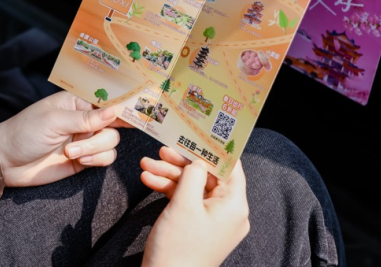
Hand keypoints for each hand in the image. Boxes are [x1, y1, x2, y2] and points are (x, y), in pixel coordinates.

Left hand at [0, 91, 131, 186]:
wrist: (6, 162)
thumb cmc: (24, 132)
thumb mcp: (55, 120)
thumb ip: (87, 118)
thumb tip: (116, 111)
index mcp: (79, 102)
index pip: (109, 100)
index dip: (124, 106)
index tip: (136, 113)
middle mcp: (86, 119)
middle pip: (115, 124)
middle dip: (100, 136)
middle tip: (79, 142)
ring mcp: (86, 139)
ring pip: (112, 142)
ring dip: (95, 149)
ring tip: (71, 153)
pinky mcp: (85, 158)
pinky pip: (106, 158)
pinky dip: (96, 160)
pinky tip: (78, 160)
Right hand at [140, 148, 249, 266]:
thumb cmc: (178, 248)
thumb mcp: (184, 204)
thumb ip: (193, 175)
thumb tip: (199, 161)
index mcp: (235, 205)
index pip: (230, 167)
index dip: (212, 149)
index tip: (196, 133)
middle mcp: (229, 212)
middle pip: (207, 175)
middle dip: (181, 163)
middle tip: (161, 150)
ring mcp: (213, 221)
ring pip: (193, 187)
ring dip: (169, 175)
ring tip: (145, 165)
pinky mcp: (198, 228)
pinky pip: (187, 201)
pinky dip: (169, 190)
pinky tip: (149, 180)